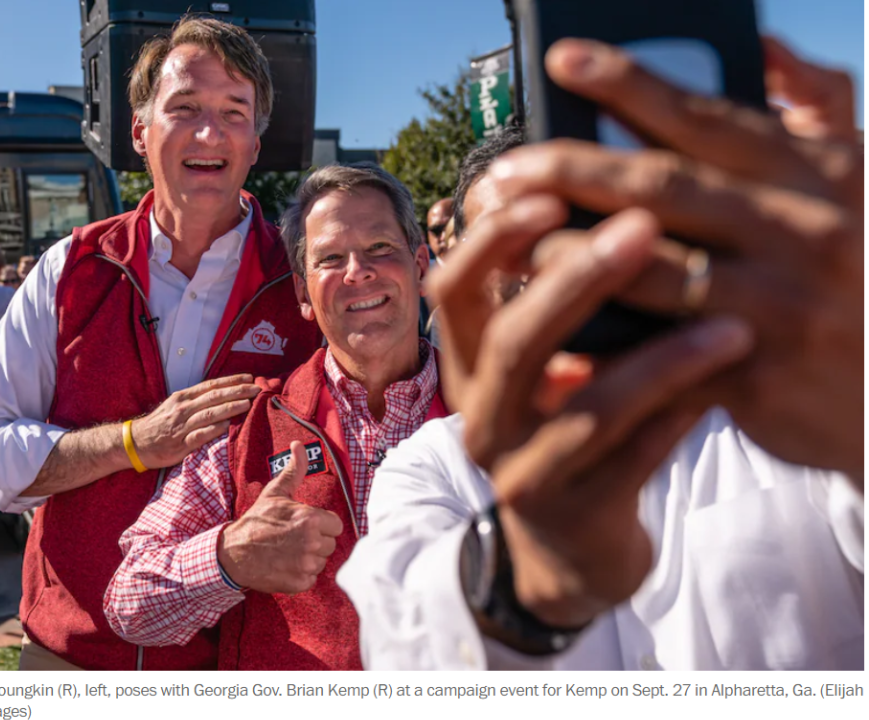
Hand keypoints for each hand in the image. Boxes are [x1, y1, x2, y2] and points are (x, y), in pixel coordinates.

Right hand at [131, 374, 260, 469]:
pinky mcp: (180, 444)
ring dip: (230, 408)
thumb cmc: (160, 424)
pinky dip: (215, 430)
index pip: (211, 386)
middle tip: (256, 389)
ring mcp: (182, 426)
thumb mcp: (175, 406)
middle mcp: (184, 408)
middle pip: (214, 397)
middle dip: (237, 392)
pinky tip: (228, 426)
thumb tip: (221, 395)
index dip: (231, 381)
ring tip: (248, 404)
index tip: (249, 377)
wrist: (135, 443)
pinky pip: (200, 435)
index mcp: (183, 397)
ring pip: (209, 414)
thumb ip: (196, 401)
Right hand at [217, 441, 343, 593]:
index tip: (305, 525)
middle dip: (315, 542)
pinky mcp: (299, 582)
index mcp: (311, 519)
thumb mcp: (275, 493)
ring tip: (288, 551)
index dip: (321, 525)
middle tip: (293, 538)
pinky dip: (301, 575)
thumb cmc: (256, 521)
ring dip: (309, 559)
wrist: (234, 552)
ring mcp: (305, 564)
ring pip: (321, 562)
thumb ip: (294, 470)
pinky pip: (312, 579)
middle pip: (330, 544)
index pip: (335, 525)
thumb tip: (299, 445)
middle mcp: (311, 542)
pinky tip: (286, 565)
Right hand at [431, 206, 752, 626]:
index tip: (548, 189)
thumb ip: (554, 305)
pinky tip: (728, 380)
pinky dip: (680, 415)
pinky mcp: (574, 513)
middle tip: (641, 228)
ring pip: (584, 408)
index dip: (491, 240)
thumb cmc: (567, 433)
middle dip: (573, 281)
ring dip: (658, 359)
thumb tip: (611, 203)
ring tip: (729, 322)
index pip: (452, 290)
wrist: (569, 549)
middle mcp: (482, 417)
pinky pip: (633, 458)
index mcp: (469, 368)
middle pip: (511, 341)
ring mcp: (522, 471)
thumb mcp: (544, 371)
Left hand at [488, 37, 862, 482]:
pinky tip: (547, 326)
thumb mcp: (861, 180)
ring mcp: (776, 304)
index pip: (708, 116)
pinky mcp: (755, 373)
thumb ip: (819, 108)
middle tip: (503, 171)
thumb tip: (765, 45)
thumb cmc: (862, 271)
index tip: (564, 60)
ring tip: (508, 242)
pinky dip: (598, 339)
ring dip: (566, 253)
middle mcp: (798, 229)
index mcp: (818, 172)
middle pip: (660, 187)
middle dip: (570, 172)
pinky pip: (655, 351)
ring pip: (647, 268)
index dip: (630, 84)